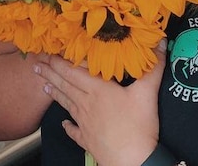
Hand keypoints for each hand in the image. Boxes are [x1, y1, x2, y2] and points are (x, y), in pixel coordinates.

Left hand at [33, 40, 167, 165]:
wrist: (132, 161)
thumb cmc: (137, 126)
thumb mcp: (147, 93)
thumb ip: (154, 67)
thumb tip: (161, 43)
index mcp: (97, 89)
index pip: (72, 71)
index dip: (58, 62)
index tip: (46, 53)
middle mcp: (86, 104)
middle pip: (65, 85)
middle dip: (50, 74)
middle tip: (36, 65)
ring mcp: (85, 123)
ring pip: (66, 104)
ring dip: (54, 93)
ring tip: (43, 85)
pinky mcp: (87, 139)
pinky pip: (74, 131)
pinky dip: (67, 126)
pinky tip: (63, 123)